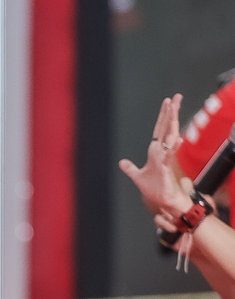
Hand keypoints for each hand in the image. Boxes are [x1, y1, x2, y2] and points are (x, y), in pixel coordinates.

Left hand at [119, 94, 192, 221]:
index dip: (163, 115)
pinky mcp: (166, 168)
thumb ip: (130, 168)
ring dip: (172, 123)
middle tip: (177, 96)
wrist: (163, 202)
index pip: (160, 129)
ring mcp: (165, 158)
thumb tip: (121, 163)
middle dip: (172, 112)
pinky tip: (177, 139)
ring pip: (170, 137)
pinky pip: (169, 156)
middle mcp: (162, 151)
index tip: (168, 102)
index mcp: (156, 151)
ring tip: (175, 108)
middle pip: (167, 128)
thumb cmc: (155, 189)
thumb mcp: (138, 176)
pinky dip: (173, 148)